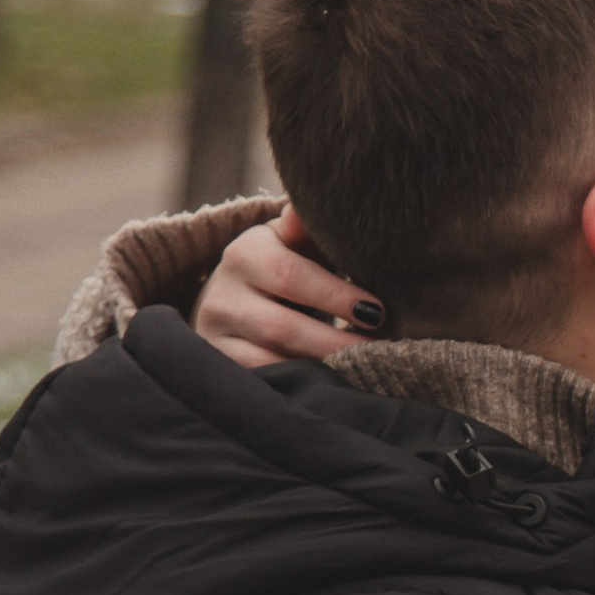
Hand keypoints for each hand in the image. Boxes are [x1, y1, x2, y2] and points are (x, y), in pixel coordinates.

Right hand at [195, 207, 377, 369]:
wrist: (232, 298)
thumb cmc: (285, 265)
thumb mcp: (295, 240)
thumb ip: (308, 226)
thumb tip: (303, 210)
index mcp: (246, 252)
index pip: (291, 276)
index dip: (336, 297)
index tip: (377, 312)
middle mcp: (223, 293)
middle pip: (282, 326)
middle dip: (336, 341)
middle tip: (378, 349)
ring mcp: (215, 333)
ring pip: (271, 359)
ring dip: (322, 368)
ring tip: (362, 368)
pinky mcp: (221, 364)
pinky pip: (263, 380)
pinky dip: (299, 384)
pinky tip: (331, 385)